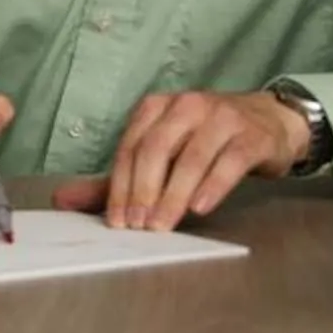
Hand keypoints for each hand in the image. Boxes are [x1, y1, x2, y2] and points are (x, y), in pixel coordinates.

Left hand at [50, 89, 307, 231]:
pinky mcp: (251, 135)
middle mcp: (185, 106)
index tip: (116, 222)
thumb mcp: (162, 153)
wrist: (270, 122)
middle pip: (155, 149)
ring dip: (173, 194)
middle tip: (137, 226)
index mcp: (156, 108)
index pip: (129, 148)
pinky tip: (200, 208)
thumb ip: (116, 178)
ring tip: (162, 225)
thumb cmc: (207, 141)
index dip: (119, 186)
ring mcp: (220, 117)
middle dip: (142, 190)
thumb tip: (62, 200)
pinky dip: (212, 185)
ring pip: (190, 157)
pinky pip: (228, 161)